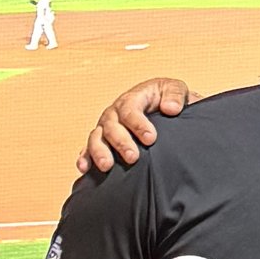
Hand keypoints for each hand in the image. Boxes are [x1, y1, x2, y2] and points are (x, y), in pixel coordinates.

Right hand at [74, 80, 190, 180]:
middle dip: (121, 142)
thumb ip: (175, 95)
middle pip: (111, 126)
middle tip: (132, 157)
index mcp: (133, 98)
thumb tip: (171, 108)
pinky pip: (87, 148)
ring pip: (96, 137)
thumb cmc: (168, 99)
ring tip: (107, 166)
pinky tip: (85, 168)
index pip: (131, 110)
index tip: (151, 138)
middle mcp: (115, 112)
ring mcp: (106, 126)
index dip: (138, 124)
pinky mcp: (101, 140)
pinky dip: (84, 157)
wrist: (163, 108)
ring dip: (100, 151)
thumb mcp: (175, 90)